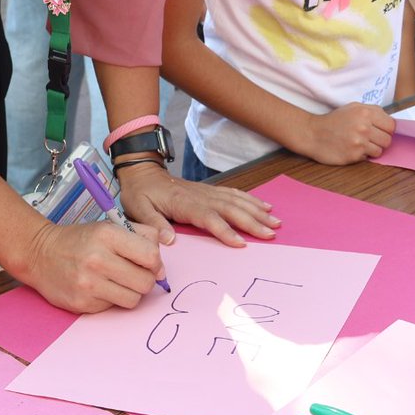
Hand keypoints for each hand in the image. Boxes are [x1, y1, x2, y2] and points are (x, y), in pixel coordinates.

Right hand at [21, 218, 165, 312]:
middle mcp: (97, 259)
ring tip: (120, 281)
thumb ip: (141, 235)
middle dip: (146, 279)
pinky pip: (113, 307)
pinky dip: (113, 299)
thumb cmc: (81, 239)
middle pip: (145, 282)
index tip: (150, 263)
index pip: (150, 256)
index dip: (156, 262)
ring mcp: (89, 284)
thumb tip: (161, 266)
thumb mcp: (109, 226)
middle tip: (136, 274)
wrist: (41, 254)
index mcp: (107, 235)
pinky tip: (102, 287)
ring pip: (132, 299)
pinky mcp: (82, 304)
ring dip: (131, 292)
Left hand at [115, 160, 279, 247]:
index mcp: (184, 203)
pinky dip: (250, 199)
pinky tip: (263, 206)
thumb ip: (154, 224)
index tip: (241, 243)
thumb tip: (169, 240)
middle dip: (252, 221)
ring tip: (275, 221)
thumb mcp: (138, 209)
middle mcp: (200, 196)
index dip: (225, 230)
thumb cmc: (140, 193)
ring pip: (236, 200)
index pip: (208, 218)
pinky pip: (234, 194)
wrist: (142, 171)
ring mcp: (207, 192)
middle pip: (230, 208)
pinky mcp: (209, 190)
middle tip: (271, 233)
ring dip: (257, 210)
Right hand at [301, 103, 394, 163]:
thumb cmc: (334, 121)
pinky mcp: (354, 155)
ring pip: (380, 151)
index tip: (379, 130)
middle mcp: (364, 126)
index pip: (391, 125)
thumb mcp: (353, 108)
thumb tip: (390, 123)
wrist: (313, 133)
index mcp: (365, 112)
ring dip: (371, 149)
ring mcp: (359, 141)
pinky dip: (362, 154)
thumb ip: (372, 112)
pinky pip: (368, 157)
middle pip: (388, 140)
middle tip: (367, 138)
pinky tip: (351, 148)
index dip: (386, 129)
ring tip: (359, 143)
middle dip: (379, 140)